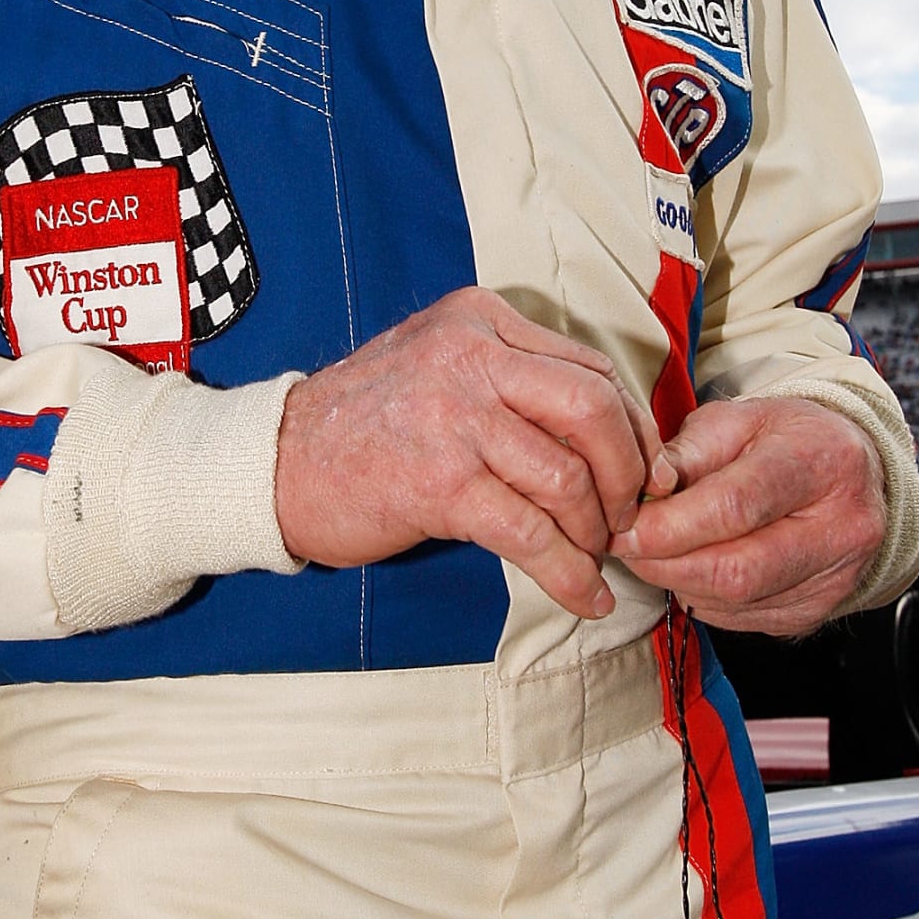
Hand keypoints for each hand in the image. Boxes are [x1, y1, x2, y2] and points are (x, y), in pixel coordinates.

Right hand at [274, 289, 676, 620]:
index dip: (634, 430)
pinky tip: (584, 597)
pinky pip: (532, 534)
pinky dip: (569, 574)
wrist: (273, 463)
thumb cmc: (363, 423)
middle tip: (627, 519)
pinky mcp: (439, 483)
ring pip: (569, 477)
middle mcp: (470, 357)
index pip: (591, 370)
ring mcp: (454, 418)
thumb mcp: (437, 365)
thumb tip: (608, 432)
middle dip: (629, 475)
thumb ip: (510, 378)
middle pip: (595, 411)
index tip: (645, 474)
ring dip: (596, 531)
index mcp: (478, 321)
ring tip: (594, 558)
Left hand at [606, 395, 885, 635]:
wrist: (847, 473)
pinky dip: (703, 597)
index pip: (736, 507)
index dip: (670, 525)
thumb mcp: (737, 420)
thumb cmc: (785, 441)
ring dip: (678, 582)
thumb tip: (639, 496)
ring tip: (656, 551)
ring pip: (735, 602)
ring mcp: (835, 577)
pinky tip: (693, 568)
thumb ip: (686, 454)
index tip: (625, 526)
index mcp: (823, 461)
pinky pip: (742, 618)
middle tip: (626, 545)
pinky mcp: (817, 611)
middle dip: (665, 563)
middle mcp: (842, 526)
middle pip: (736, 569)